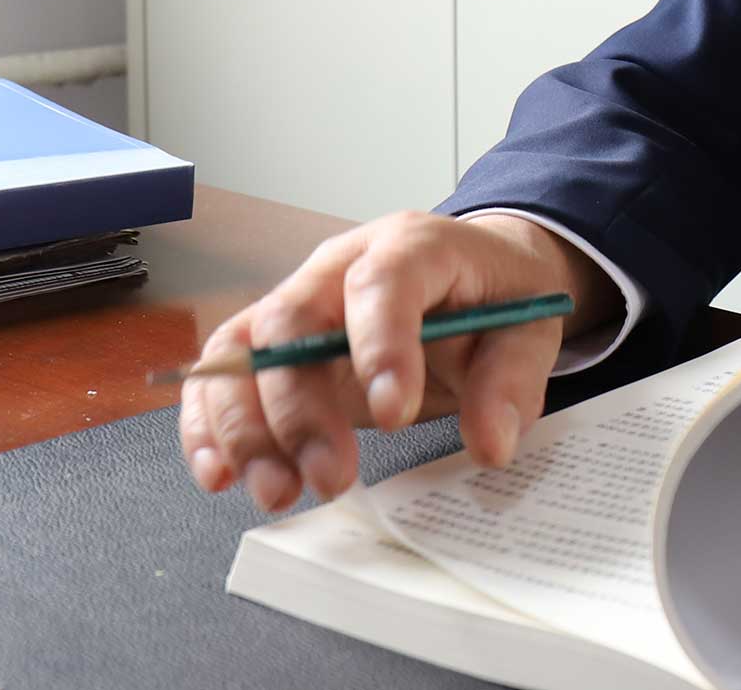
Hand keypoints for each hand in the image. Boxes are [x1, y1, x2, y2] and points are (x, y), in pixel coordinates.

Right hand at [179, 210, 619, 511]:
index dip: (380, 345)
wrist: (475, 279)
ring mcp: (299, 302)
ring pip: (244, 351)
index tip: (394, 416)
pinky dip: (211, 426)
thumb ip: (513, 383)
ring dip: (247, 428)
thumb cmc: (495, 298)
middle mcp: (339, 266)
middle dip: (301, 408)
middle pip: (292, 322)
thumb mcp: (529, 331)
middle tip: (331, 478)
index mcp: (411, 246)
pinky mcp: (273, 344)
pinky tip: (220, 476)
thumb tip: (491, 443)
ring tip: (276, 493)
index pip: (382, 281)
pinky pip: (224, 376)